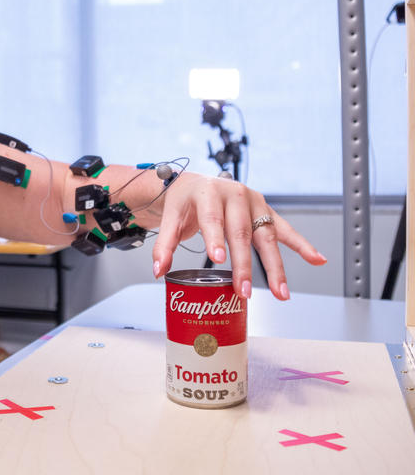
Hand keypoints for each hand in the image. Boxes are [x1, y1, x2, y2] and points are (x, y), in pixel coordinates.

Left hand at [150, 173, 325, 299]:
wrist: (195, 183)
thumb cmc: (184, 202)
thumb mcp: (171, 218)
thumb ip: (164, 245)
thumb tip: (158, 271)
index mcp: (208, 193)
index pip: (212, 218)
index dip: (215, 238)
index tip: (218, 260)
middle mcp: (234, 195)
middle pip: (240, 232)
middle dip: (244, 265)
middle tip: (243, 291)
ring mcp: (254, 202)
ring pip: (266, 235)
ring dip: (275, 266)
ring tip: (281, 292)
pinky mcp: (265, 210)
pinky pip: (285, 229)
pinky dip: (302, 245)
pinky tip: (317, 259)